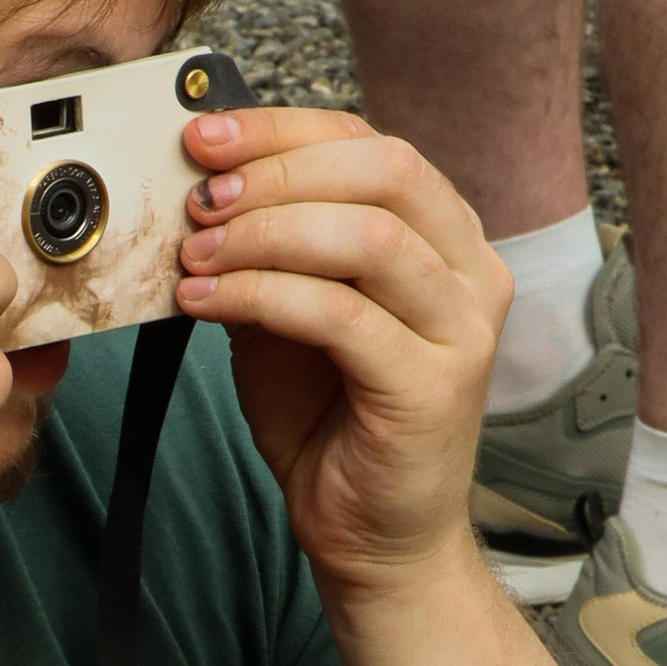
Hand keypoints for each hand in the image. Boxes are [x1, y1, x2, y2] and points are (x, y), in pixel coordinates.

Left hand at [176, 108, 508, 600]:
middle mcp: (470, 271)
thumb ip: (266, 247)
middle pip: (384, 170)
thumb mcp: (285, 310)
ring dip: (265, 235)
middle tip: (200, 199)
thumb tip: (197, 182)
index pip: (370, 144)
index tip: (202, 137)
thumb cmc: (329, 418)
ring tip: (196, 257)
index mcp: (443, 236)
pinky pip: (343, 315)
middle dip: (276, 173)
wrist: (371, 535)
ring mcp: (463, 329)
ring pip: (368, 236)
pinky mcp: (434, 386)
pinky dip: (263, 296)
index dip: (282, 130)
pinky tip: (206, 304)